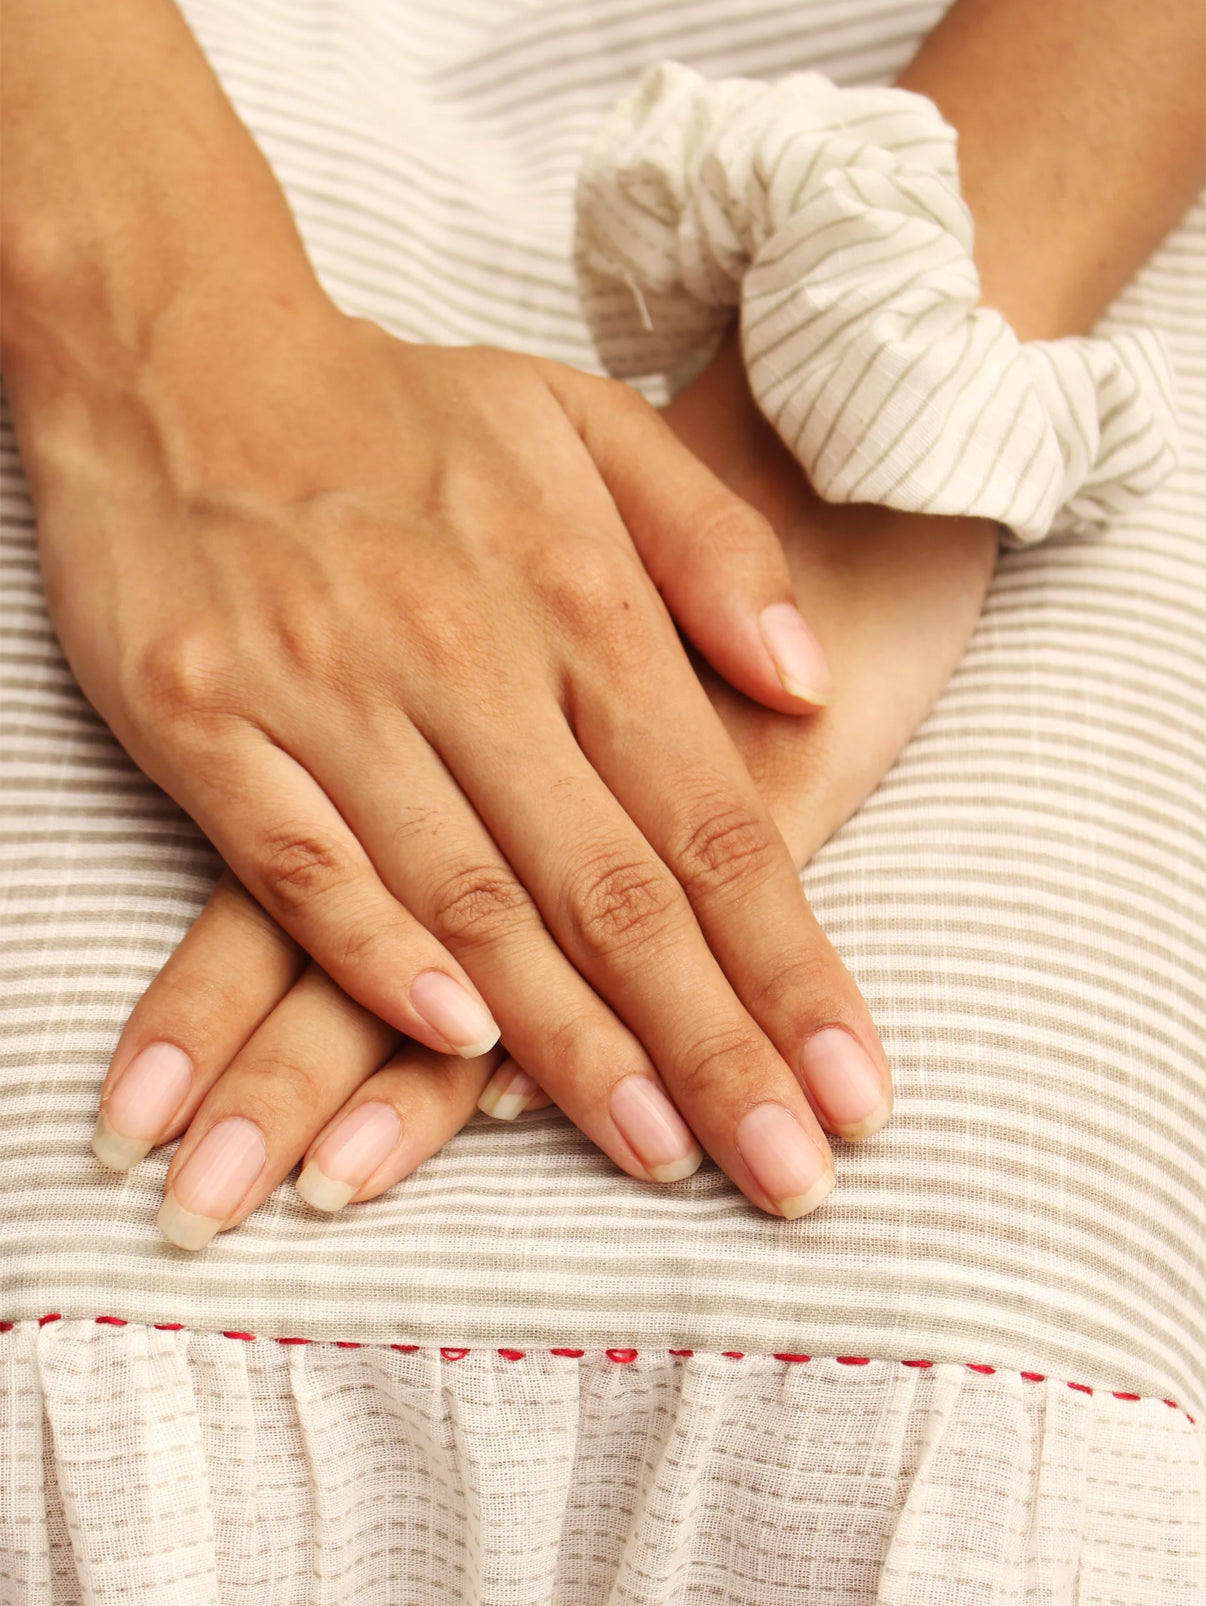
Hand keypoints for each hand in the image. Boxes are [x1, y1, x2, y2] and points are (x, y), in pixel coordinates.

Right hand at [92, 339, 993, 1243]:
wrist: (189, 354)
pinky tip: (449, 1050)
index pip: (711, 818)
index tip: (853, 1086)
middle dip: (711, 1042)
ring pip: (473, 898)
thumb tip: (807, 688)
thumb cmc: (406, 413)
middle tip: (788, 1172)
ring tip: (657, 1151)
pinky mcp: (212, 721)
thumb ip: (712, 550)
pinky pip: (303, 861)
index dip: (789, 963)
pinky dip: (378, 955)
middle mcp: (467, 658)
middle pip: (613, 888)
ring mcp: (334, 693)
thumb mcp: (584, 428)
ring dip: (568, 1040)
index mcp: (576, 599)